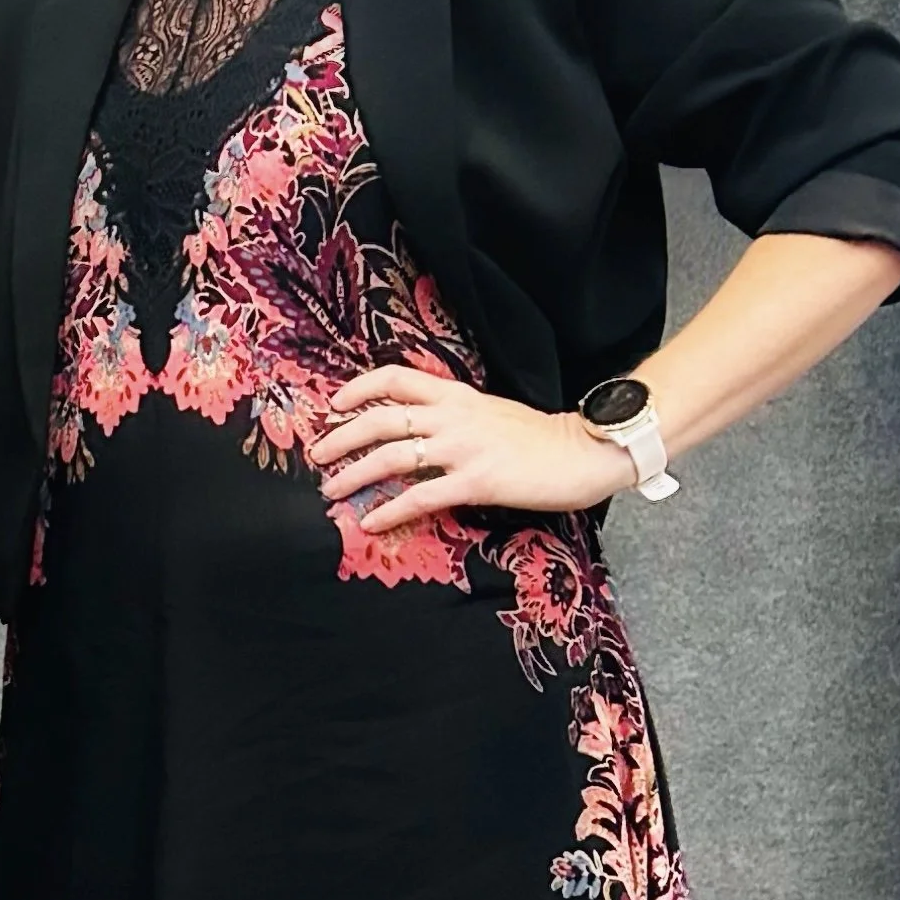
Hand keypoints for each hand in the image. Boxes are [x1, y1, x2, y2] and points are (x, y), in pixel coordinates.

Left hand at [317, 363, 635, 528]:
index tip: (333, 406)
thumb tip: (418, 434)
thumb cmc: (540, 438)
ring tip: (330, 490)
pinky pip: (421, 497)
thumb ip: (453, 417)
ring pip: (392, 456)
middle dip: (341, 437)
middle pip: (381, 417)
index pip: (395, 378)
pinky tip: (371, 520)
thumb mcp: (490, 413)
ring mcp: (463, 448)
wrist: (583, 452)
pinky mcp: (476, 481)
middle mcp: (453, 416)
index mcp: (457, 395)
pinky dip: (390, 510)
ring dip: (353, 474)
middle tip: (316, 456)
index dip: (358, 389)